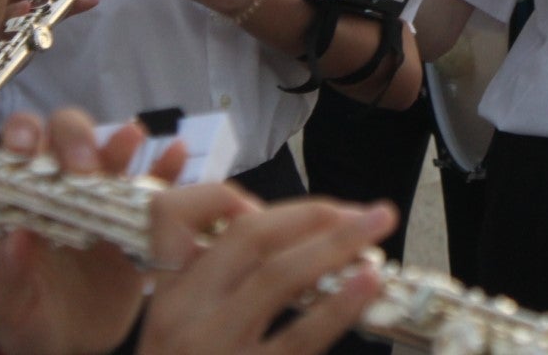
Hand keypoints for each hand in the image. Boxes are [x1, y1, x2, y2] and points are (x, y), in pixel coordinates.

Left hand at [0, 108, 187, 354]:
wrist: (69, 349)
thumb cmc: (27, 322)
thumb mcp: (8, 305)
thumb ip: (7, 274)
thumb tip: (14, 236)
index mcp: (25, 202)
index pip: (21, 150)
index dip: (24, 136)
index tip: (29, 148)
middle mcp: (65, 191)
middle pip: (69, 138)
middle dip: (77, 140)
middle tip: (86, 168)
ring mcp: (104, 204)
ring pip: (114, 154)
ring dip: (122, 141)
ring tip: (133, 139)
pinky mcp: (138, 225)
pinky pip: (157, 189)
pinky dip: (168, 168)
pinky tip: (177, 154)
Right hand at [139, 196, 396, 354]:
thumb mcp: (185, 338)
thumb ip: (224, 293)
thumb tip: (301, 247)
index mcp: (169, 300)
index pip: (211, 226)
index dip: (271, 207)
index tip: (324, 209)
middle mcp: (184, 320)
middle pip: (250, 240)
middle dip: (316, 216)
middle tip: (370, 214)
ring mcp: (212, 351)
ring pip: (276, 277)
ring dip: (333, 245)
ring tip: (377, 232)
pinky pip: (296, 340)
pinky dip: (336, 306)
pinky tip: (366, 286)